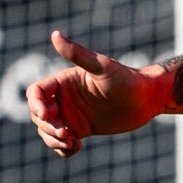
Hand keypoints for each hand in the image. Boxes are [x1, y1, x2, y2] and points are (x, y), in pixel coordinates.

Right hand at [26, 30, 166, 156]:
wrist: (146, 99)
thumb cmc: (125, 79)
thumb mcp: (101, 67)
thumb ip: (77, 53)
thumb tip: (54, 34)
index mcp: (63, 81)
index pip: (36, 93)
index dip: (35, 104)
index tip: (48, 115)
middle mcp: (64, 98)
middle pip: (38, 115)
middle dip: (48, 126)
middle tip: (67, 133)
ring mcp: (71, 115)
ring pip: (47, 131)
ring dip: (54, 140)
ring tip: (73, 142)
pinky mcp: (81, 129)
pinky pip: (62, 143)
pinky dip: (63, 149)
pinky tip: (78, 147)